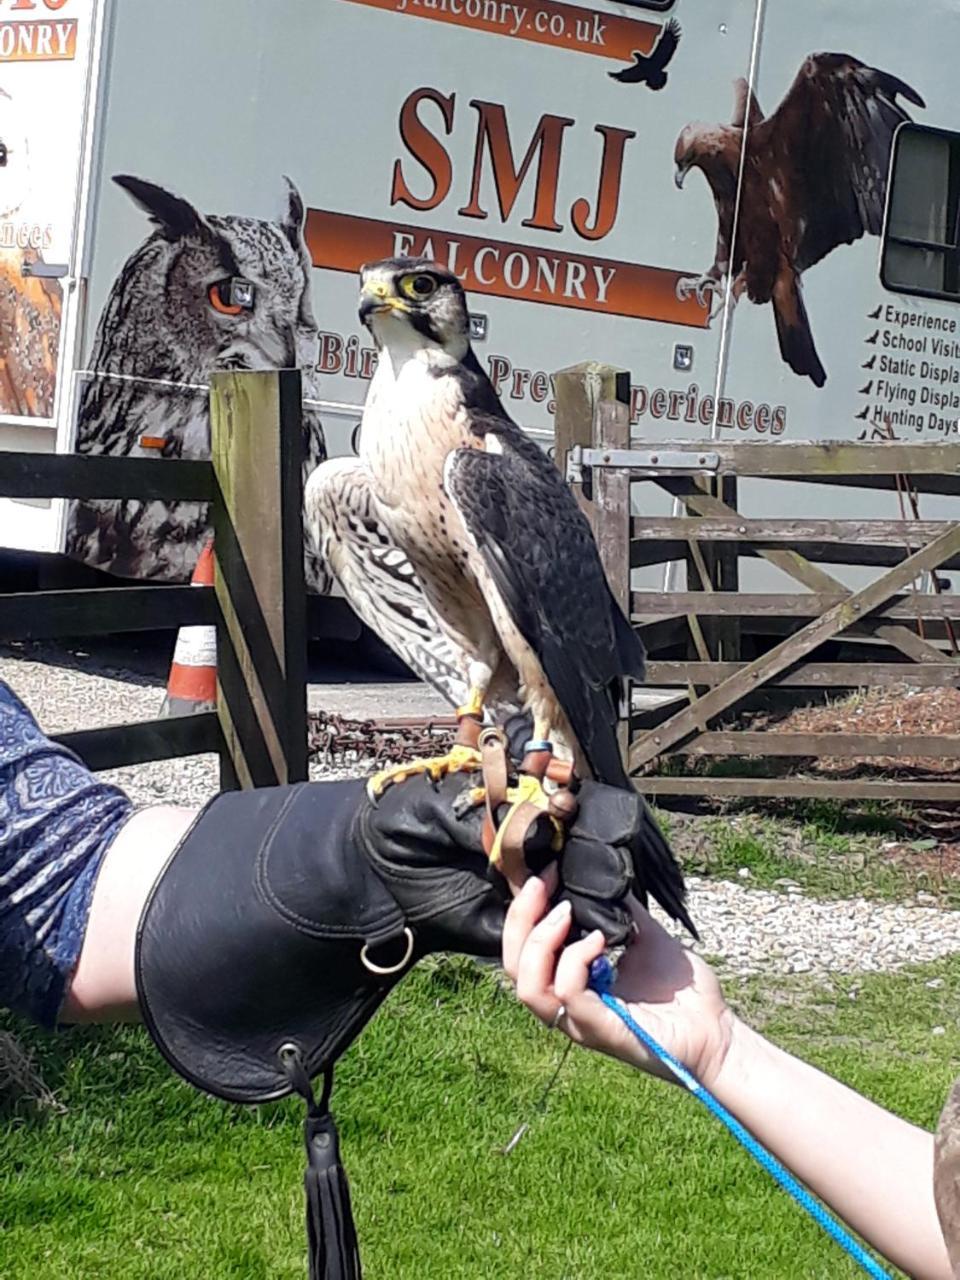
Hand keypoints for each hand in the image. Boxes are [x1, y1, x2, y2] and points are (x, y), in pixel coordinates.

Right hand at [502, 875, 734, 1088]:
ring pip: (528, 987)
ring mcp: (582, 1021)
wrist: (719, 1034)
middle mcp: (568, 1005)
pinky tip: (600, 940)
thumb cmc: (685, 995)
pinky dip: (576, 961)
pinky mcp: (602, 1031)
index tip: (543, 874)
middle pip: (511, 968)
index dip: (522, 911)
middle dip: (520, 919)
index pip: (522, 951)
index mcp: (571, 984)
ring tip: (566, 913)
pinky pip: (568, 995)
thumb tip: (604, 873)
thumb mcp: (646, 937)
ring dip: (541, 942)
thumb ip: (621, 911)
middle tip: (541, 885)